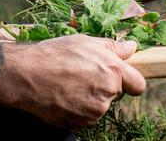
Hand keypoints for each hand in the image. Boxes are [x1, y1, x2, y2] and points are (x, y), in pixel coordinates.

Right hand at [4, 35, 145, 128]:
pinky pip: (86, 117)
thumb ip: (113, 47)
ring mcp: (94, 111)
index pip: (138, 84)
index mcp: (113, 70)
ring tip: (69, 84)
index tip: (119, 77)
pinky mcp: (81, 124)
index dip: (130, 80)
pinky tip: (64, 95)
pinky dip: (78, 109)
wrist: (27, 75)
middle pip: (115, 93)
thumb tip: (132, 48)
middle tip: (82, 74)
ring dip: (90, 98)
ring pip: (100, 106)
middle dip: (104, 85)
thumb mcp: (85, 42)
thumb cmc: (55, 54)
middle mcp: (107, 92)